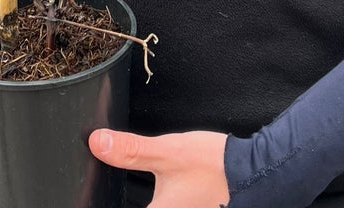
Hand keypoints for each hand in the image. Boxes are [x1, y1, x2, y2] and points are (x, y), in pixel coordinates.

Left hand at [89, 128, 229, 206]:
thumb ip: (131, 151)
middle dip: (120, 197)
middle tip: (104, 185)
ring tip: (125, 179)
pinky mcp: (187, 207)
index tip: (91, 196)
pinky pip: (159, 204)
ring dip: (133, 196)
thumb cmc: (213, 167)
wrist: (251, 172)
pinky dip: (150, 197)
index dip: (103, 202)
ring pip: (145, 204)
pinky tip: (146, 185)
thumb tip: (98, 143)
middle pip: (131, 206)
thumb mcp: (167, 153)